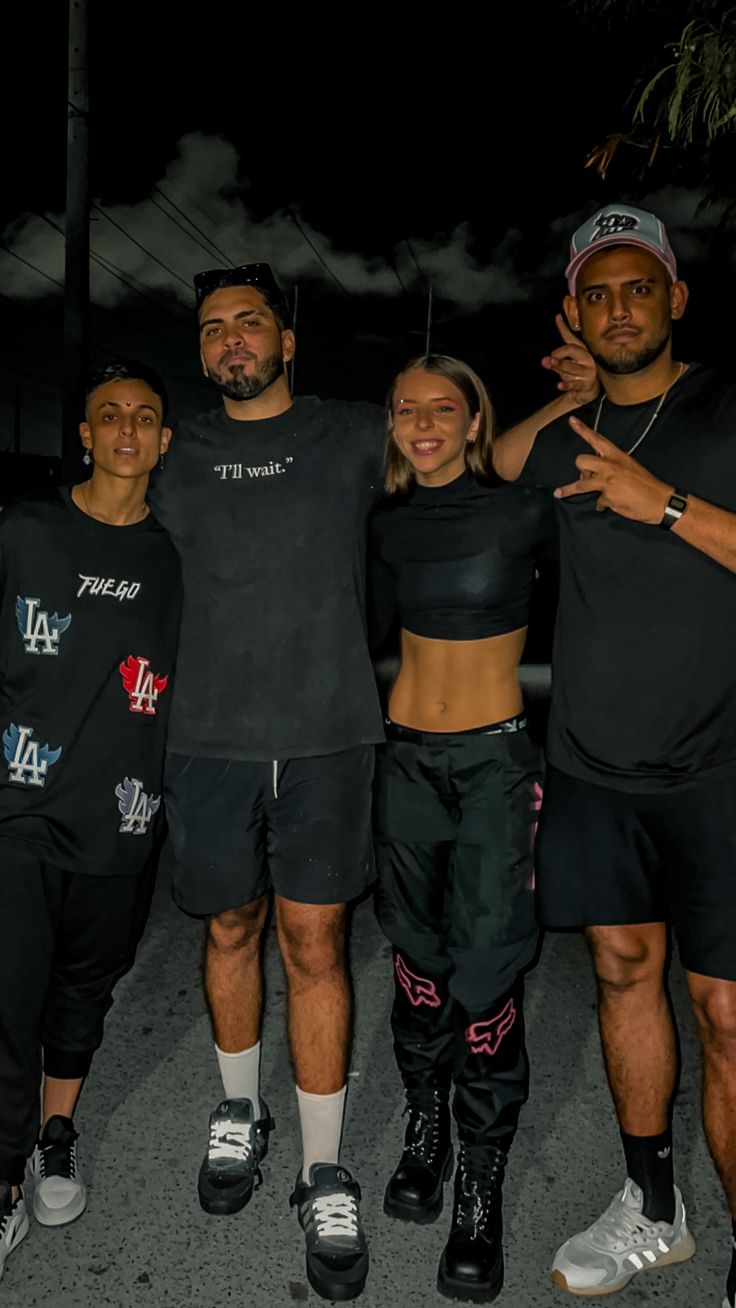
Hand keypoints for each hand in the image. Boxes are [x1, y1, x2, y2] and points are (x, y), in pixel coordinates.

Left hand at [542, 315, 599, 405]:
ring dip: (560, 365)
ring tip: (549, 363)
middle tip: (548, 358)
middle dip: (559, 353)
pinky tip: (558, 385)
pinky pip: (575, 384)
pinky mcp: (586, 384)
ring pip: (572, 367)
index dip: (563, 328)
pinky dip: (566, 385)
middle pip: (572, 350)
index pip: (571, 338)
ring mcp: (587, 372)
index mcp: (581, 350)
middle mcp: (586, 358)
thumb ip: (557, 357)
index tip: (557, 317)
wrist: (588, 391)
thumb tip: (544, 357)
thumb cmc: (576, 373)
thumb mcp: (567, 363)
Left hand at [554, 415, 671, 523]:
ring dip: (569, 490)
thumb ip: (611, 466)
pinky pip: (599, 501)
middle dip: (580, 469)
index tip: (571, 420)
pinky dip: (604, 504)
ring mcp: (607, 482)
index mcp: (617, 455)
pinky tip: (613, 503)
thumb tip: (594, 473)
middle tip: (585, 476)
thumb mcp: (629, 466)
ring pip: (581, 484)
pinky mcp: (608, 498)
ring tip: (559, 493)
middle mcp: (610, 466)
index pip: (597, 439)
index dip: (583, 430)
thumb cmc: (646, 483)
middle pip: (581, 461)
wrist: (660, 501)